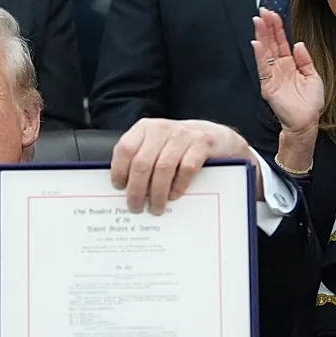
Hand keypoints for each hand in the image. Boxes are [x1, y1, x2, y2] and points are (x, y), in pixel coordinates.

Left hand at [111, 118, 253, 214]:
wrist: (217, 138)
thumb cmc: (180, 146)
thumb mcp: (157, 145)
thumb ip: (141, 158)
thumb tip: (124, 186)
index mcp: (146, 129)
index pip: (125, 149)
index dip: (119, 170)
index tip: (119, 188)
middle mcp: (162, 129)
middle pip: (142, 163)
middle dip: (136, 189)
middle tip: (135, 206)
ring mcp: (183, 136)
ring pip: (163, 168)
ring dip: (157, 193)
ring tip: (156, 208)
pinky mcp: (201, 145)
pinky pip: (186, 169)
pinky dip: (178, 186)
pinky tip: (174, 196)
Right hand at [252, 7, 325, 134]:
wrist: (306, 122)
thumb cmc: (310, 104)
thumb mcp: (314, 76)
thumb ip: (305, 60)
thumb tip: (299, 44)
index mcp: (290, 64)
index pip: (281, 42)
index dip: (277, 28)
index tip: (272, 14)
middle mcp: (279, 68)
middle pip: (271, 43)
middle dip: (266, 26)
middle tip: (262, 11)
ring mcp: (272, 76)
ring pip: (265, 51)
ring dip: (261, 36)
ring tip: (257, 21)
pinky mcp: (268, 85)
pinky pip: (263, 67)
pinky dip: (260, 55)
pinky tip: (257, 43)